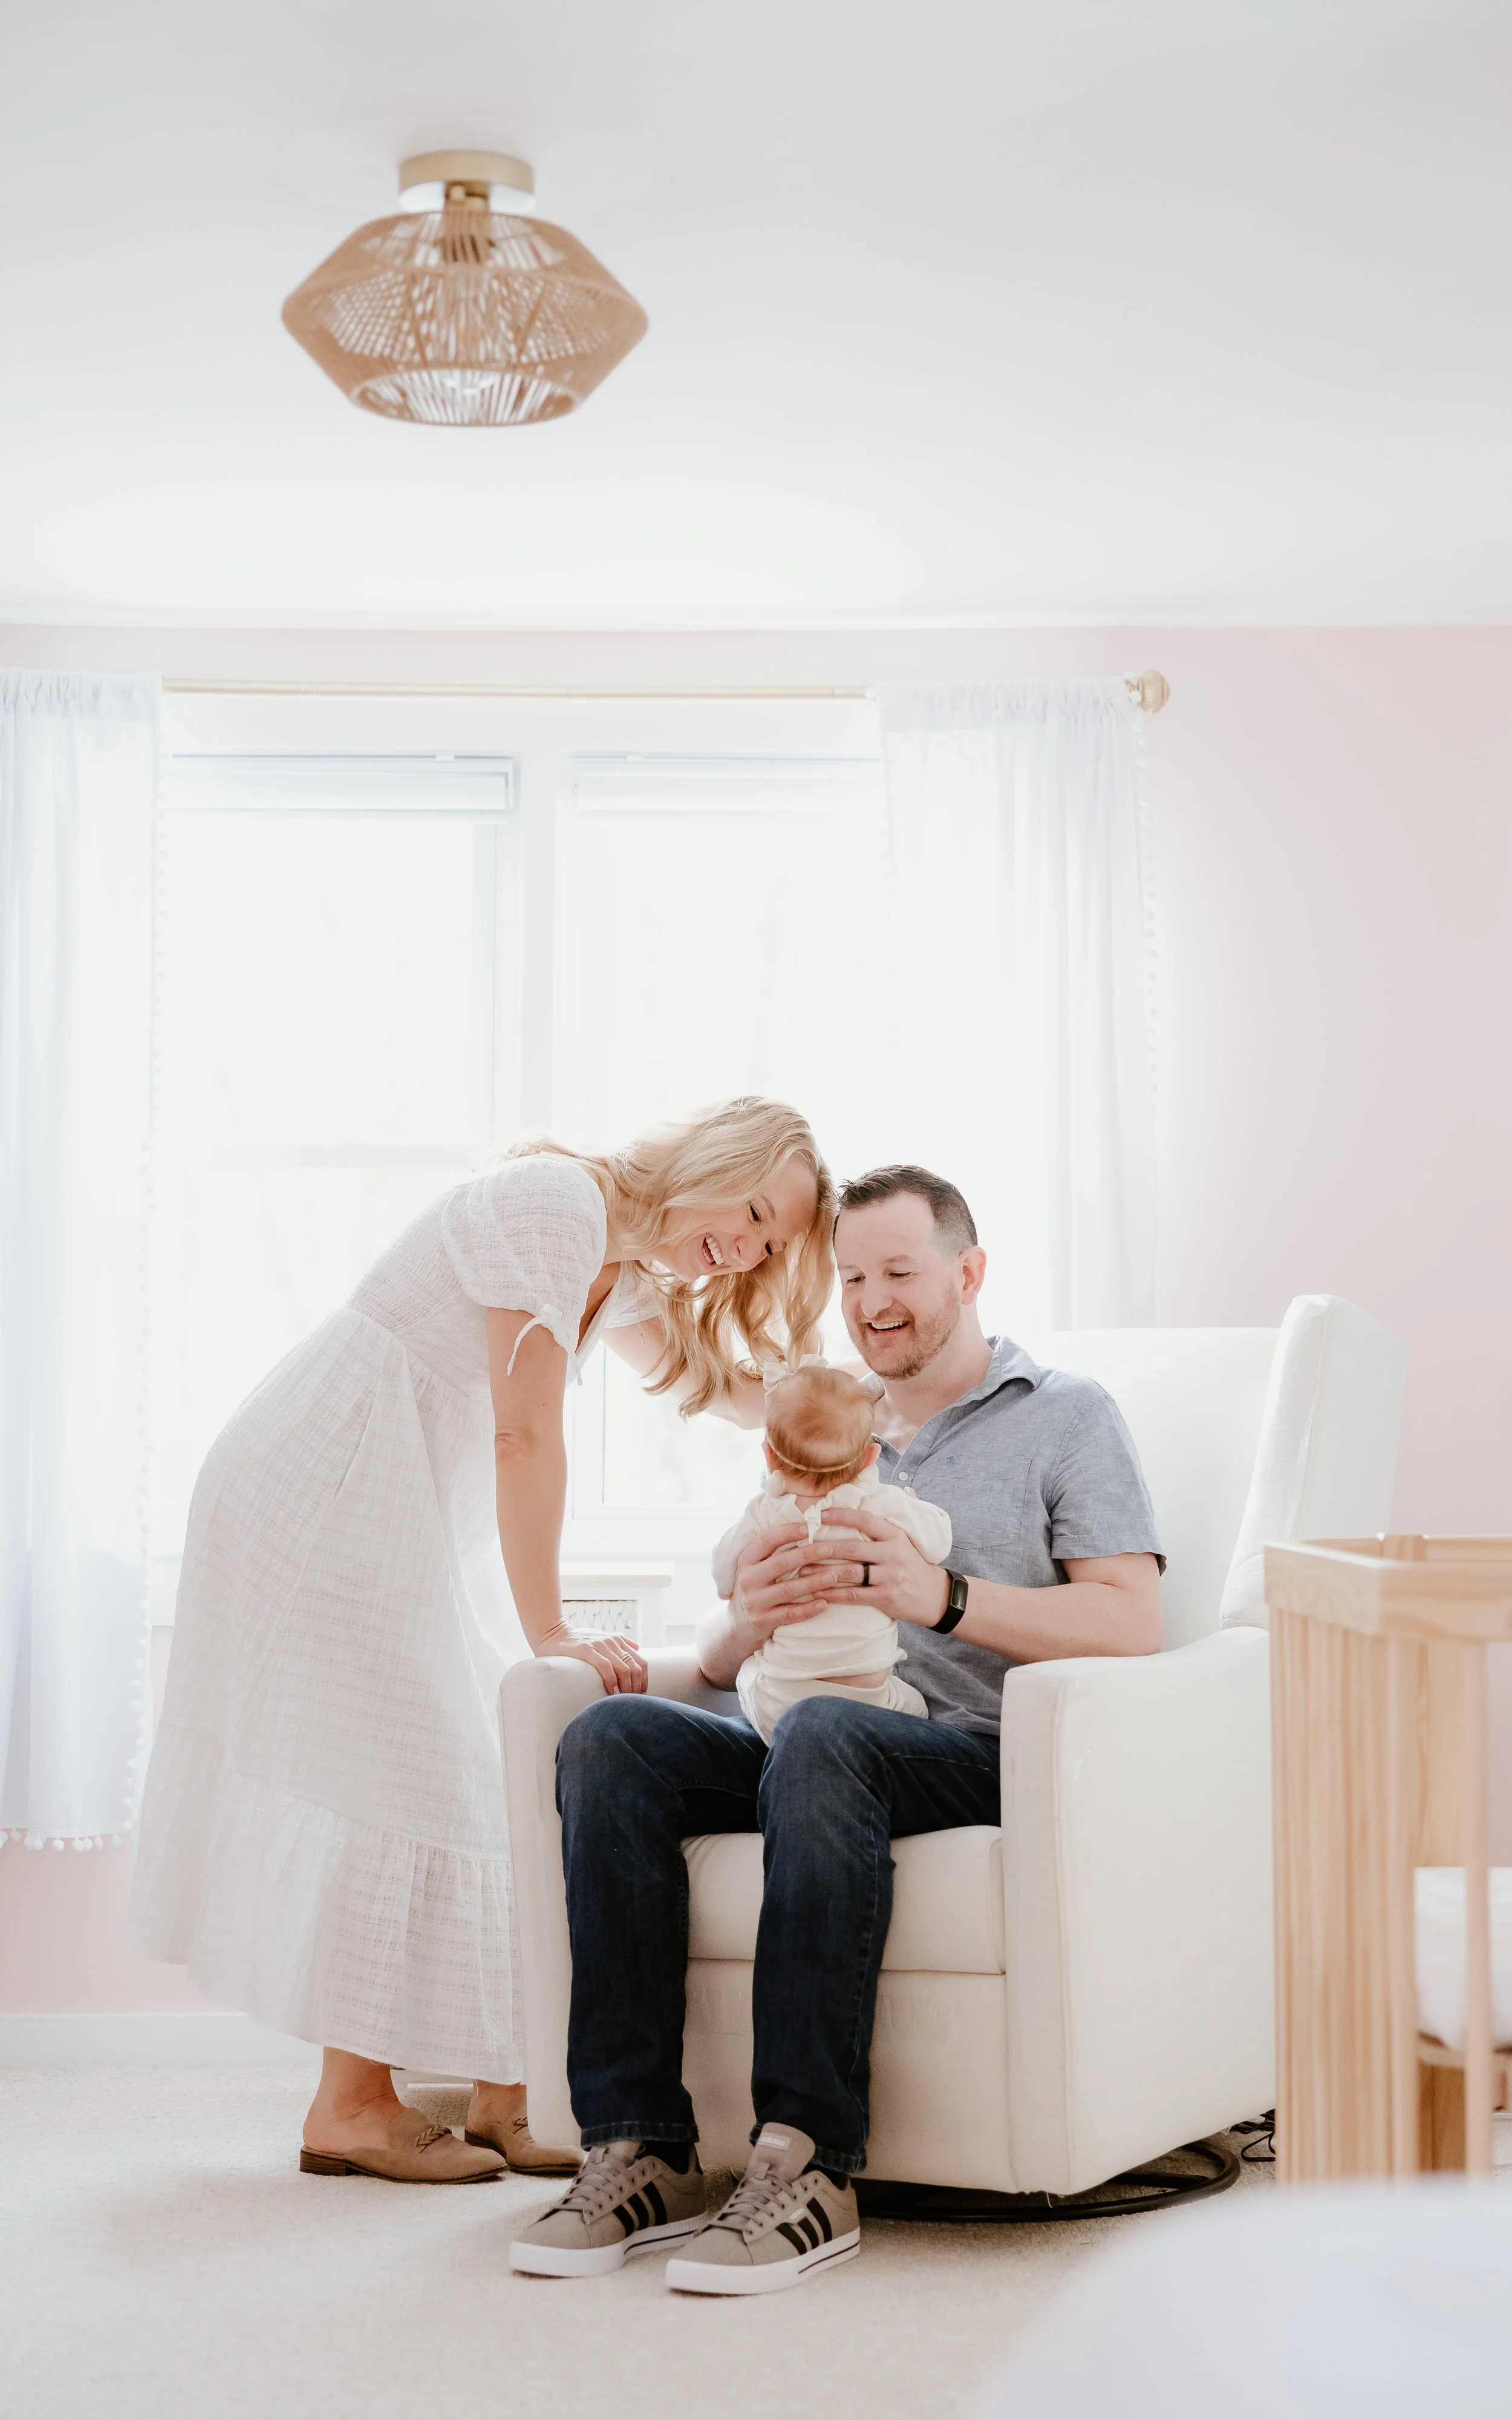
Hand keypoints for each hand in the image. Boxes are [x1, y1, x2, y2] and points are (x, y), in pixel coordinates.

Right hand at [534, 1623, 647, 1692]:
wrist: (552, 1634)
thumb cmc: (577, 1640)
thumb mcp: (602, 1637)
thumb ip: (619, 1642)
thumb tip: (638, 1647)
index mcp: (618, 1640)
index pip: (641, 1661)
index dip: (644, 1680)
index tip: (641, 1694)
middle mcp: (612, 1641)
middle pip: (635, 1668)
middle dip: (637, 1687)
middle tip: (632, 1701)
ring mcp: (600, 1645)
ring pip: (624, 1669)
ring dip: (627, 1688)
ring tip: (623, 1701)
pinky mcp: (587, 1650)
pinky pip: (606, 1667)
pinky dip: (612, 1682)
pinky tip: (611, 1693)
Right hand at [730, 1521, 834, 1642]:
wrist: (738, 1625)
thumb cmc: (756, 1587)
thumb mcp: (755, 1567)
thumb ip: (772, 1550)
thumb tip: (805, 1525)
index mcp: (746, 1560)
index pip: (766, 1540)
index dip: (788, 1532)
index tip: (809, 1526)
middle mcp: (747, 1579)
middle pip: (780, 1563)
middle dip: (807, 1554)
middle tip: (830, 1548)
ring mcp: (753, 1601)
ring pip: (787, 1590)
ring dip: (813, 1582)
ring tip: (834, 1576)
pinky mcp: (762, 1620)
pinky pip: (789, 1614)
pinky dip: (808, 1609)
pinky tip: (825, 1603)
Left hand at [807, 1506, 951, 1629]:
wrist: (936, 1597)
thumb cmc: (913, 1566)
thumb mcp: (904, 1542)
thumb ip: (882, 1528)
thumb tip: (863, 1502)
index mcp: (895, 1535)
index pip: (864, 1519)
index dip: (839, 1515)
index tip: (817, 1515)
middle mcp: (893, 1553)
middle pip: (851, 1547)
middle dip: (823, 1547)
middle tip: (800, 1545)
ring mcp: (890, 1576)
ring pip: (849, 1571)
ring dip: (822, 1572)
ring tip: (802, 1570)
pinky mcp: (886, 1597)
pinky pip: (854, 1595)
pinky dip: (834, 1594)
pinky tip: (818, 1593)